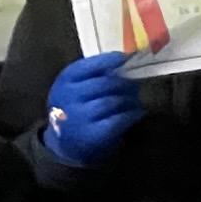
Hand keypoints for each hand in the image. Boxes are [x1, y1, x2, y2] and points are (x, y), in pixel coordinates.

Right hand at [42, 50, 145, 169]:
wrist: (66, 143)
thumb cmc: (76, 108)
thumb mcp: (76, 88)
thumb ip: (94, 74)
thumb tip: (125, 59)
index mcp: (64, 81)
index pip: (86, 66)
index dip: (108, 60)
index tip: (125, 58)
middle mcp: (68, 98)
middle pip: (104, 83)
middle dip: (124, 83)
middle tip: (134, 85)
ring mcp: (79, 117)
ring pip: (112, 101)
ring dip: (129, 99)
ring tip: (135, 100)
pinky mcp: (92, 135)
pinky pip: (118, 120)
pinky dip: (131, 114)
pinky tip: (136, 112)